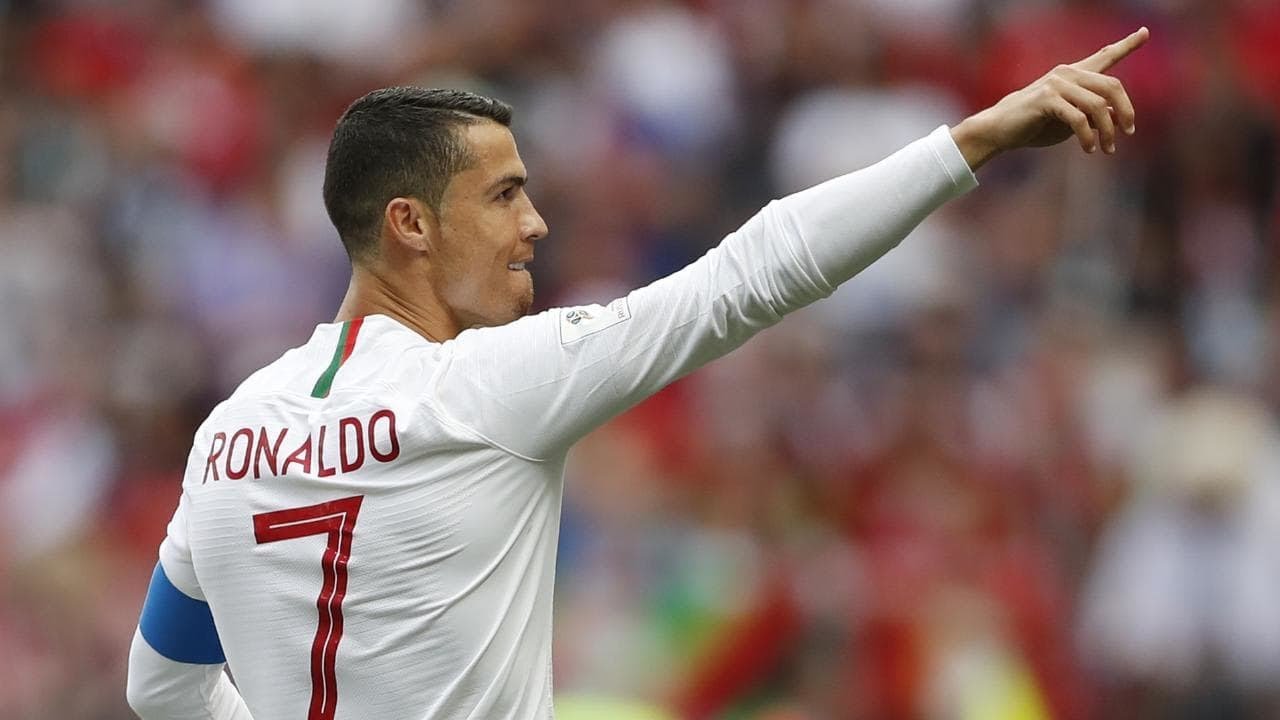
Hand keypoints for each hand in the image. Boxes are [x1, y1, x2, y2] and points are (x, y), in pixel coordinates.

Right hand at [951, 27, 1149, 170]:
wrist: (1000, 131)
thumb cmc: (1036, 125)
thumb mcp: (1071, 120)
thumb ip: (1094, 114)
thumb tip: (1119, 118)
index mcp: (1075, 74)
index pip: (1106, 55)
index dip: (1127, 44)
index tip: (1145, 32)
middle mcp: (1068, 73)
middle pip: (1112, 87)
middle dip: (1125, 112)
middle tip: (1128, 133)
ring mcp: (1057, 83)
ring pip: (1098, 105)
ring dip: (1106, 131)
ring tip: (1107, 149)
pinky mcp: (1046, 98)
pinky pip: (1079, 118)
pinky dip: (1088, 136)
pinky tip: (1088, 148)